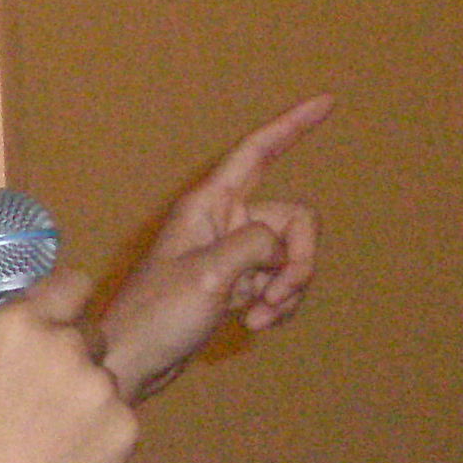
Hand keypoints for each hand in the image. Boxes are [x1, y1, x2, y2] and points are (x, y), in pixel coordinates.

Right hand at [0, 271, 136, 462]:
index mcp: (16, 324)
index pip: (71, 282)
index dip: (62, 301)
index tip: (56, 318)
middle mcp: (64, 345)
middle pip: (88, 332)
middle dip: (70, 354)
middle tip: (39, 398)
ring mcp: (100, 387)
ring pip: (103, 377)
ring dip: (84, 396)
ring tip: (46, 438)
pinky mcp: (125, 427)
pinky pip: (117, 416)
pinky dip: (99, 433)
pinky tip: (64, 458)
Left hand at [95, 94, 333, 402]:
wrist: (135, 361)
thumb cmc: (157, 315)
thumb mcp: (210, 275)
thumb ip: (256, 245)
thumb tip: (280, 247)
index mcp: (210, 204)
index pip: (258, 151)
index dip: (293, 125)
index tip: (327, 101)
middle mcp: (223, 220)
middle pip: (295, 219)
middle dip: (298, 261)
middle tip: (274, 295)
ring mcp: (231, 252)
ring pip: (291, 255)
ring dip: (287, 290)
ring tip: (258, 317)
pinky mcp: (236, 281)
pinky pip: (280, 281)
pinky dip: (278, 303)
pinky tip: (255, 324)